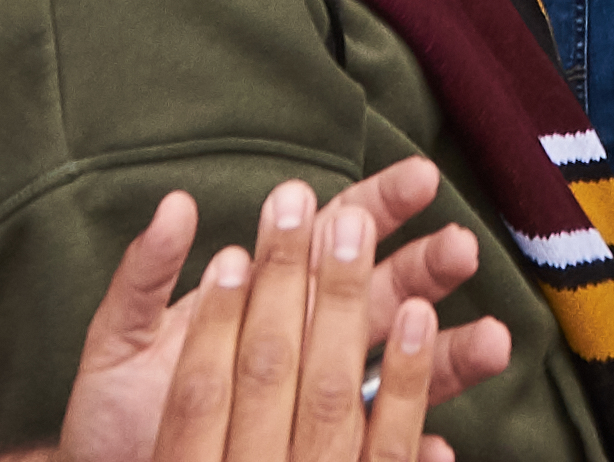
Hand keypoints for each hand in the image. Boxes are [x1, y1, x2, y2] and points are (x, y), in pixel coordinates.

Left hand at [62, 167, 512, 461]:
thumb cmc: (118, 415)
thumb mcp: (123, 341)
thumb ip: (147, 276)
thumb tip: (177, 205)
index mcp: (269, 299)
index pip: (334, 238)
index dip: (379, 206)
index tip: (421, 179)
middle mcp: (308, 346)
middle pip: (383, 295)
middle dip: (426, 269)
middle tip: (462, 248)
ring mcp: (321, 406)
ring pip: (399, 374)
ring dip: (449, 357)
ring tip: (494, 341)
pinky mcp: (326, 456)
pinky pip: (378, 454)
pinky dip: (411, 451)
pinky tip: (442, 447)